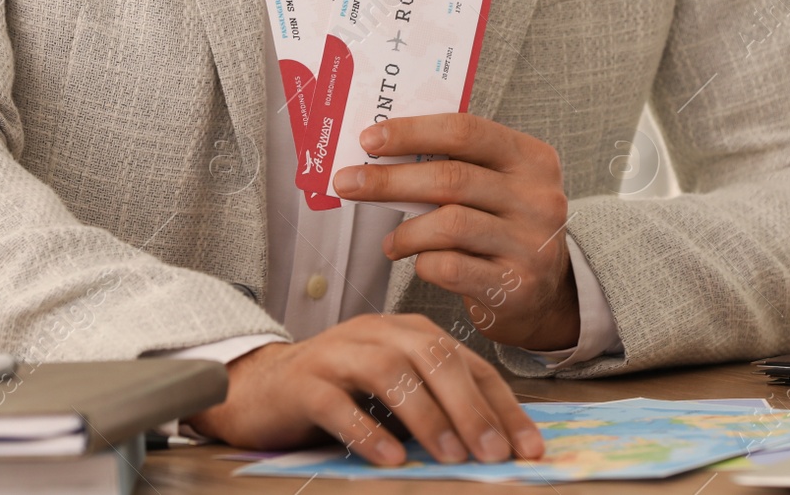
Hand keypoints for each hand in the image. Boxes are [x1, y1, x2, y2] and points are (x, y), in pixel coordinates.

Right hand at [185, 313, 543, 465]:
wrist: (260, 388)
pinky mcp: (303, 382)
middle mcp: (376, 332)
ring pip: (389, 371)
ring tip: (451, 455)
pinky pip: (338, 402)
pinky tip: (391, 458)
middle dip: (470, 407)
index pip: (467, 362)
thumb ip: (438, 407)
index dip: (502, 404)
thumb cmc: (339, 393)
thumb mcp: (396, 394)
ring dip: (426, 416)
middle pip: (433, 356)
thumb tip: (494, 445)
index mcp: (408, 332)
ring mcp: (337, 353)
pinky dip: (368, 430)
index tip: (529, 448)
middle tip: (493, 452)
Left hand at [331, 114, 579, 351]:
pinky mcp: (515, 286)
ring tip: (389, 243)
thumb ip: (454, 164)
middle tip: (347, 182)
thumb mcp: (497, 185)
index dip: (411, 132)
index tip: (369, 139)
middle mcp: (537, 198)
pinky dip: (423, 263)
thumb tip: (380, 149)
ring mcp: (530, 243)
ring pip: (448, 225)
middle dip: (389, 180)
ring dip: (404, 232)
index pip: (465, 131)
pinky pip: (450, 268)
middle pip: (450, 178)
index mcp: (531, 158)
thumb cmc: (504, 229)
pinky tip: (419, 263)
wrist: (547, 296)